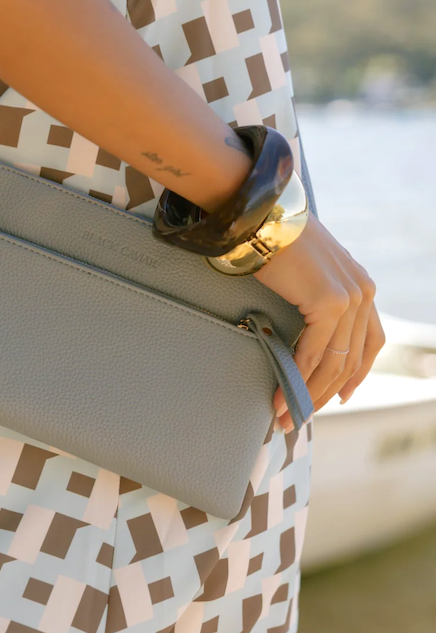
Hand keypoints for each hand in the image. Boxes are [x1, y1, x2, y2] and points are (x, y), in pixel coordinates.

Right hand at [253, 212, 385, 430]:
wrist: (263, 215)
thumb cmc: (274, 240)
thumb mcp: (306, 272)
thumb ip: (315, 297)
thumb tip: (302, 325)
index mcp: (360, 285)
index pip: (369, 341)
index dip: (355, 374)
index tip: (339, 397)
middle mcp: (363, 291)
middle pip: (350, 359)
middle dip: (323, 394)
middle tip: (299, 417)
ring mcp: (350, 296)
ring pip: (333, 362)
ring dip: (308, 394)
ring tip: (286, 415)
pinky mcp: (330, 301)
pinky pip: (314, 352)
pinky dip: (297, 379)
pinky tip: (282, 396)